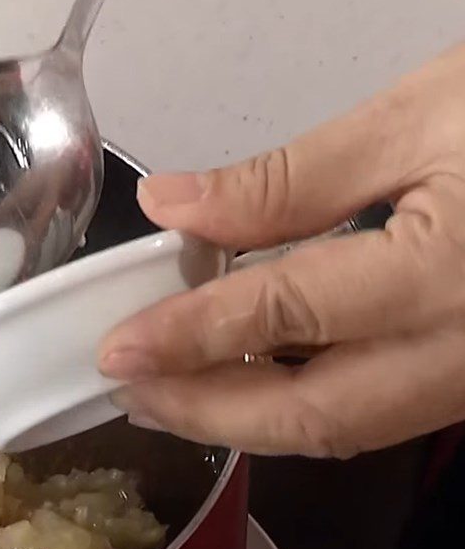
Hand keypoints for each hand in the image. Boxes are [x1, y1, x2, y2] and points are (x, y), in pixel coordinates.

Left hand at [99, 43, 464, 458]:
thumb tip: (176, 207)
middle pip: (311, 414)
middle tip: (129, 392)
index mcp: (451, 271)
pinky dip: (295, 408)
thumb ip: (288, 179)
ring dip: (244, 422)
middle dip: (206, 412)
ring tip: (168, 398)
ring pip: (342, 428)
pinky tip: (245, 385)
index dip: (190, 335)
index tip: (118, 346)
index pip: (285, 316)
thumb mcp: (418, 120)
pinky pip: (373, 413)